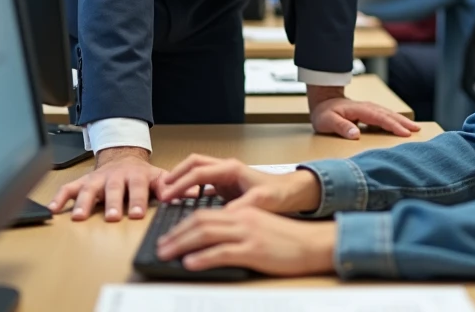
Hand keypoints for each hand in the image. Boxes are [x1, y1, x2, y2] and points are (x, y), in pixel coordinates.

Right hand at [48, 147, 166, 221]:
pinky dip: (60, 196)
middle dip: (112, 203)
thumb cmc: (141, 174)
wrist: (122, 157)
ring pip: (89, 190)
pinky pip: (69, 188)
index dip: (137, 200)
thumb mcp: (159, 176)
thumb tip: (194, 193)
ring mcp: (98, 179)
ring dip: (84, 202)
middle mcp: (115, 177)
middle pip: (113, 190)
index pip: (138, 188)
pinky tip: (53, 208)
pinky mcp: (84, 182)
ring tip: (78, 216)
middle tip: (112, 217)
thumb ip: (172, 186)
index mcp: (136, 176)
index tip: (136, 214)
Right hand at [156, 154, 321, 214]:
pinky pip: (203, 183)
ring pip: (197, 171)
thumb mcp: (262, 201)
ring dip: (182, 180)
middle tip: (162, 190)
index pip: (199, 171)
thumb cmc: (279, 193)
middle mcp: (226, 169)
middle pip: (194, 164)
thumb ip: (243, 206)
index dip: (181, 183)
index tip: (168, 195)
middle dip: (176, 175)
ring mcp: (225, 176)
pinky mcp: (226, 185)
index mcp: (232, 169)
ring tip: (168, 194)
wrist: (291, 193)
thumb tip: (224, 215)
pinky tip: (185, 203)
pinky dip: (191, 189)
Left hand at [157, 206, 336, 276]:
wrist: (313, 244)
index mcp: (241, 211)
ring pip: (206, 233)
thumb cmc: (288, 240)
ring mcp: (247, 233)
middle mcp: (242, 218)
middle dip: (176, 233)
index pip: (204, 212)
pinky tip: (190, 263)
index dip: (182, 223)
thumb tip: (212, 243)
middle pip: (200, 220)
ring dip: (181, 243)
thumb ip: (236, 231)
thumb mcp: (259, 228)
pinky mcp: (253, 250)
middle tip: (161, 246)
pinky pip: (222, 251)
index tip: (168, 234)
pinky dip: (203, 257)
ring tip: (166, 253)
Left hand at [308, 85, 420, 139]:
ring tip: (415, 128)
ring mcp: (369, 109)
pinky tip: (402, 126)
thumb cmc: (324, 114)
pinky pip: (385, 116)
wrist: (323, 102)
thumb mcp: (327, 121)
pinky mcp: (370, 112)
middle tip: (417, 130)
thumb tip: (356, 134)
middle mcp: (367, 107)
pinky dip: (395, 120)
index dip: (392, 125)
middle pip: (388, 115)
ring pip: (388, 114)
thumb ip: (341, 127)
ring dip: (402, 121)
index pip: (379, 118)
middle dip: (403, 122)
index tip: (404, 133)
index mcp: (359, 109)